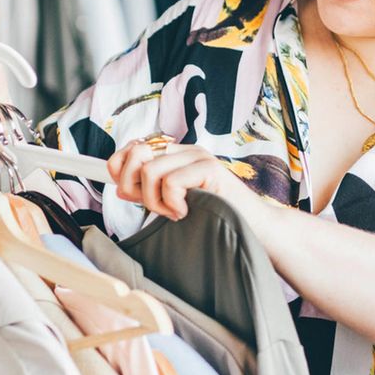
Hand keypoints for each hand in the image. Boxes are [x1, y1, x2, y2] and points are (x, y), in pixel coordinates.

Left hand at [106, 139, 265, 222]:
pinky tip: (185, 212)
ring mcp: (199, 156)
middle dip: (133, 185)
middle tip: (153, 206)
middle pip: (136, 152)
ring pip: (150, 170)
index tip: (128, 192)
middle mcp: (186, 150)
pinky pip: (171, 182)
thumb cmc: (215, 217)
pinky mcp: (210, 168)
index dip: (120, 167)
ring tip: (173, 213)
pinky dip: (171, 203)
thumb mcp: (174, 203)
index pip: (133, 146)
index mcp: (176, 155)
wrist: (254, 228)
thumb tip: (121, 186)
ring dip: (154, 200)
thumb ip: (150, 192)